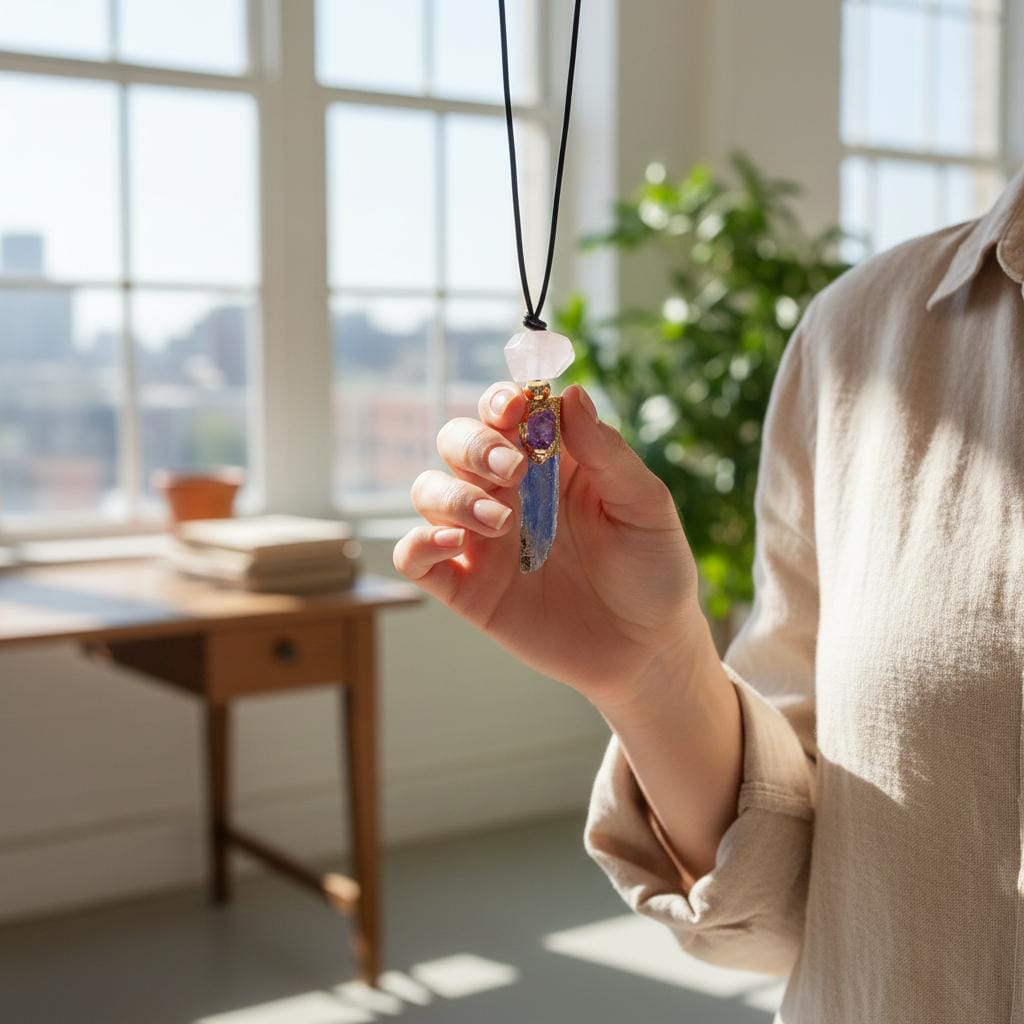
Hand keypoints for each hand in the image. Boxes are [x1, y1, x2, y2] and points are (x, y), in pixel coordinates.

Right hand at [393, 381, 704, 703]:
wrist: (648, 649)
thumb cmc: (652, 569)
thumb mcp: (644, 506)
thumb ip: (607, 453)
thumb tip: (571, 394)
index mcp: (550, 462)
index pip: (505, 412)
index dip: (500, 400)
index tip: (515, 406)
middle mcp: (508, 492)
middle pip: (457, 442)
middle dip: (474, 445)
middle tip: (514, 469)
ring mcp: (484, 539)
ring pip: (429, 491)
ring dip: (454, 496)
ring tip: (502, 522)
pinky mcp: (469, 586)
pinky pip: (416, 557)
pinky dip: (418, 543)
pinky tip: (455, 543)